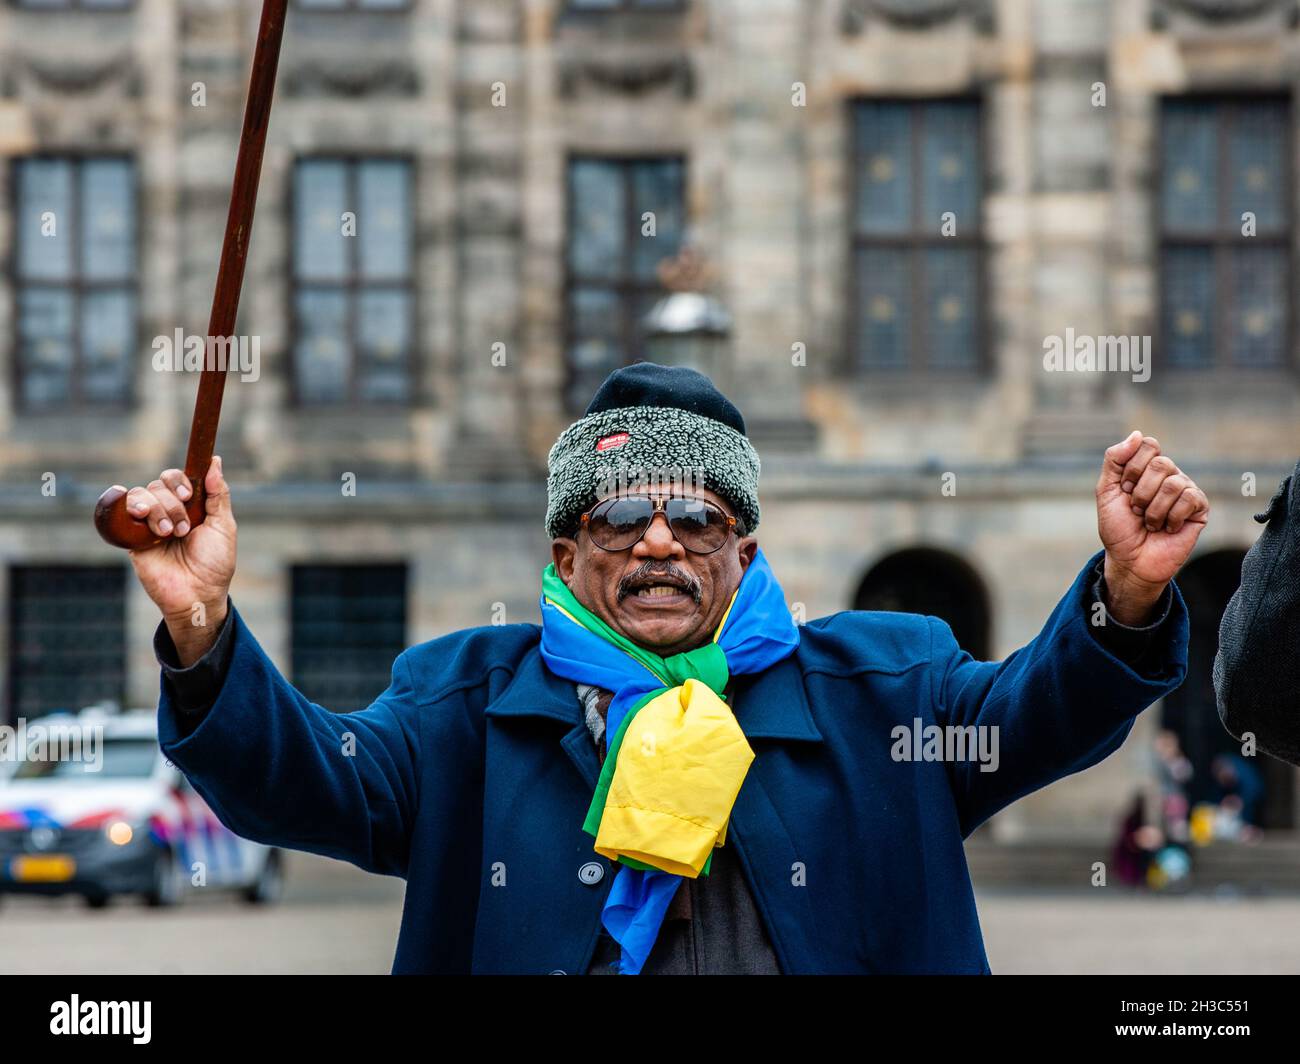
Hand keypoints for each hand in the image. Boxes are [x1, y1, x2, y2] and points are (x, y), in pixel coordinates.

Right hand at [124, 456, 236, 665]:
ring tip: (168, 535)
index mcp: (191, 506)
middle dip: (172, 503)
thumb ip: (218, 493)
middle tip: (183, 528)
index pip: (177, 478)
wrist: (197, 594)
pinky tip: (139, 514)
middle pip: (159, 485)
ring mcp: (149, 524)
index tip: (187, 494)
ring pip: (142, 496)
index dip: (179, 480)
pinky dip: (129, 507)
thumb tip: (215, 460)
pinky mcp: (132, 538)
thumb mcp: (223, 526)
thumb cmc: (215, 563)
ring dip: (157, 511)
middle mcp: (169, 511)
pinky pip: (122, 512)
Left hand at [1096, 432, 1208, 624]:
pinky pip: (1189, 498)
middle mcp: (1169, 475)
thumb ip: (1115, 460)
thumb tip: (1138, 434)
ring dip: (1153, 509)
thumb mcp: (1106, 492)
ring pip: (1174, 483)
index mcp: (1147, 468)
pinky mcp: (1199, 508)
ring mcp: (1186, 490)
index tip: (1124, 491)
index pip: (1148, 445)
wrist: (1130, 561)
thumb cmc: (1118, 528)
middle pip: (1161, 464)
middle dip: (1141, 492)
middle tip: (1136, 510)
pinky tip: (1167, 528)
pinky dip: (1171, 517)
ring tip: (1150, 523)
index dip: (1132, 469)